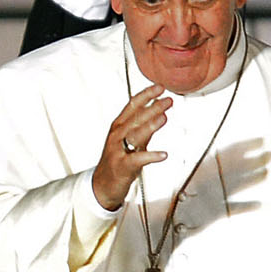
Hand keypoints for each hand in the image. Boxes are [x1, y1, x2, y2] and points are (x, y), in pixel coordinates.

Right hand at [92, 84, 170, 209]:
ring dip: (150, 125)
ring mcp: (119, 150)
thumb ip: (143, 127)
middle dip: (152, 107)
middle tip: (168, 100)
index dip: (146, 95)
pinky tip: (163, 154)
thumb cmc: (117, 161)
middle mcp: (117, 135)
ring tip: (164, 118)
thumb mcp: (129, 139)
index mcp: (119, 126)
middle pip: (136, 118)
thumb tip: (159, 112)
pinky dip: (151, 156)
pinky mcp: (123, 166)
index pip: (132, 105)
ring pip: (135, 134)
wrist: (103, 184)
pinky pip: (139, 159)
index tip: (160, 87)